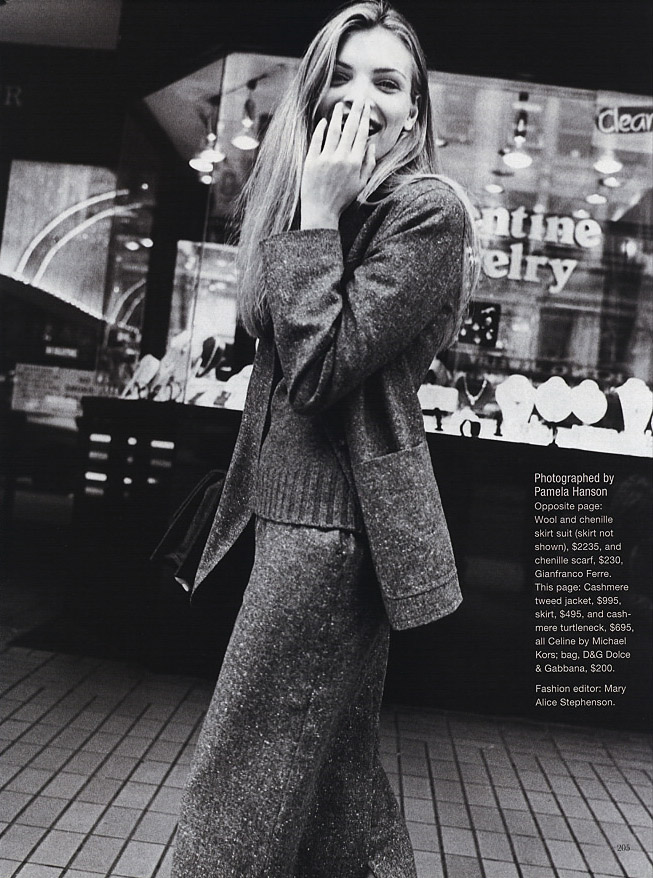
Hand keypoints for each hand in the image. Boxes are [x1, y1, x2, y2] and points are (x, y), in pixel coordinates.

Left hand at [300, 99, 375, 229]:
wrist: (321, 212)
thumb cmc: (343, 199)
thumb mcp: (362, 184)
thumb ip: (369, 164)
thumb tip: (371, 144)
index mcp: (355, 163)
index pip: (361, 134)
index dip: (364, 118)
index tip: (366, 107)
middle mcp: (341, 158)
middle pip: (349, 129)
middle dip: (355, 111)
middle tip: (357, 99)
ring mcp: (325, 159)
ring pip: (333, 131)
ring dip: (338, 116)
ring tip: (341, 105)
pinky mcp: (311, 161)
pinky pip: (317, 140)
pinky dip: (321, 129)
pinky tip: (325, 121)